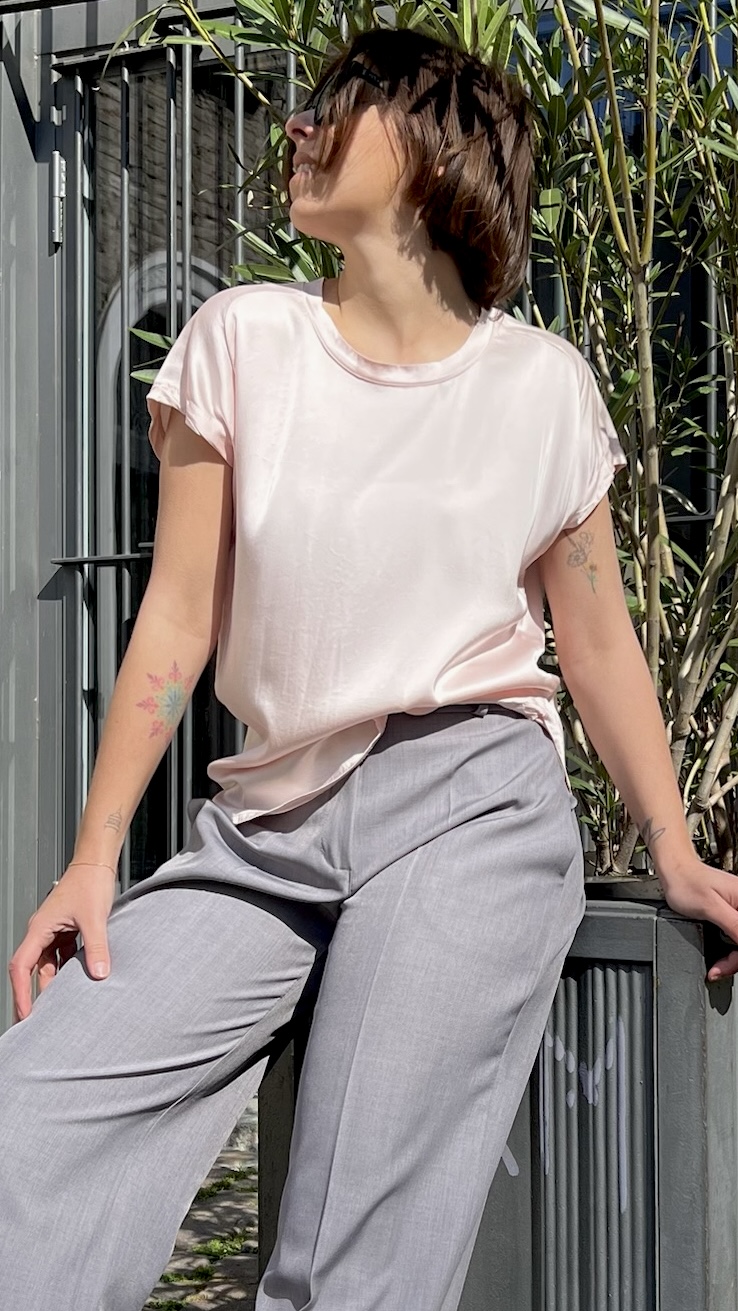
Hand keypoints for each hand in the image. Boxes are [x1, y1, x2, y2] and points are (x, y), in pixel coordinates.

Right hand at [8, 862, 116, 1022]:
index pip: (21, 966)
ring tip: (59, 1006)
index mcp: (40, 928)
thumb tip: (99, 973)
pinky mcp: (65, 929)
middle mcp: (42, 931)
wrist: (97, 862)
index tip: (25, 1013)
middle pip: (31, 969)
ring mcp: (53, 930)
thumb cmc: (90, 881)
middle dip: (33, 994)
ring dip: (53, 982)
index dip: (21, 992)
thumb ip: (96, 946)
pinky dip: (67, 969)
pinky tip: (78, 980)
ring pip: (47, 964)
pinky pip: (60, 955)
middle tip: (38, 1019)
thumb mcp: (94, 917)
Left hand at [660, 858, 737, 980]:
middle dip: (734, 960)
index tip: (723, 966)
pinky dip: (729, 950)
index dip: (737, 958)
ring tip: (717, 966)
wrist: (675, 871)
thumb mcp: (711, 908)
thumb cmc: (687, 884)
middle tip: (717, 968)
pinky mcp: (732, 913)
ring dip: (732, 958)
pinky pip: (736, 936)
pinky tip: (719, 956)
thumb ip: (734, 925)